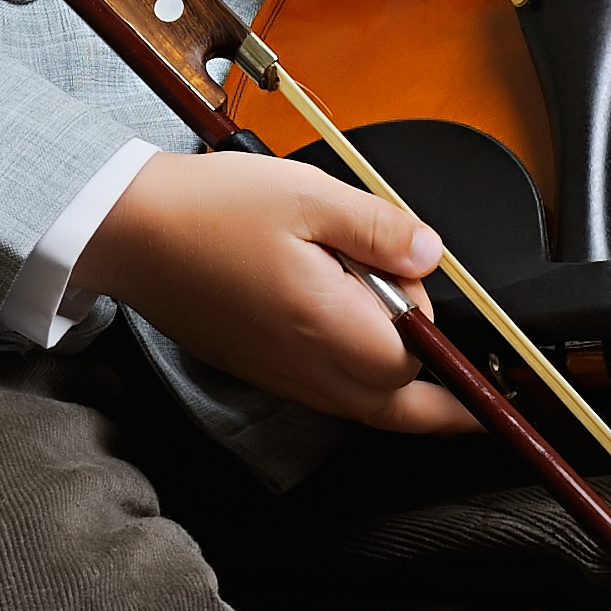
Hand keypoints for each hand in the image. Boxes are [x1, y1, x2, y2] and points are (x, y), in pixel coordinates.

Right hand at [74, 151, 480, 434]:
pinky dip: (357, 381)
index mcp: (328, 328)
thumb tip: (431, 254)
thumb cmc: (210, 210)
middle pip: (400, 416)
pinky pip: (327, 396)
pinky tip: (352, 331)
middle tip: (482, 399)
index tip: (431, 291)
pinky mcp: (260, 372)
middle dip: (447, 408)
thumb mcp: (309, 194)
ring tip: (417, 348)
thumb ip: (380, 229)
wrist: (128, 231)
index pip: (415, 362)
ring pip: (364, 412)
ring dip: (401, 392)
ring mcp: (280, 378)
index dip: (433, 328)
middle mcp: (307, 369)